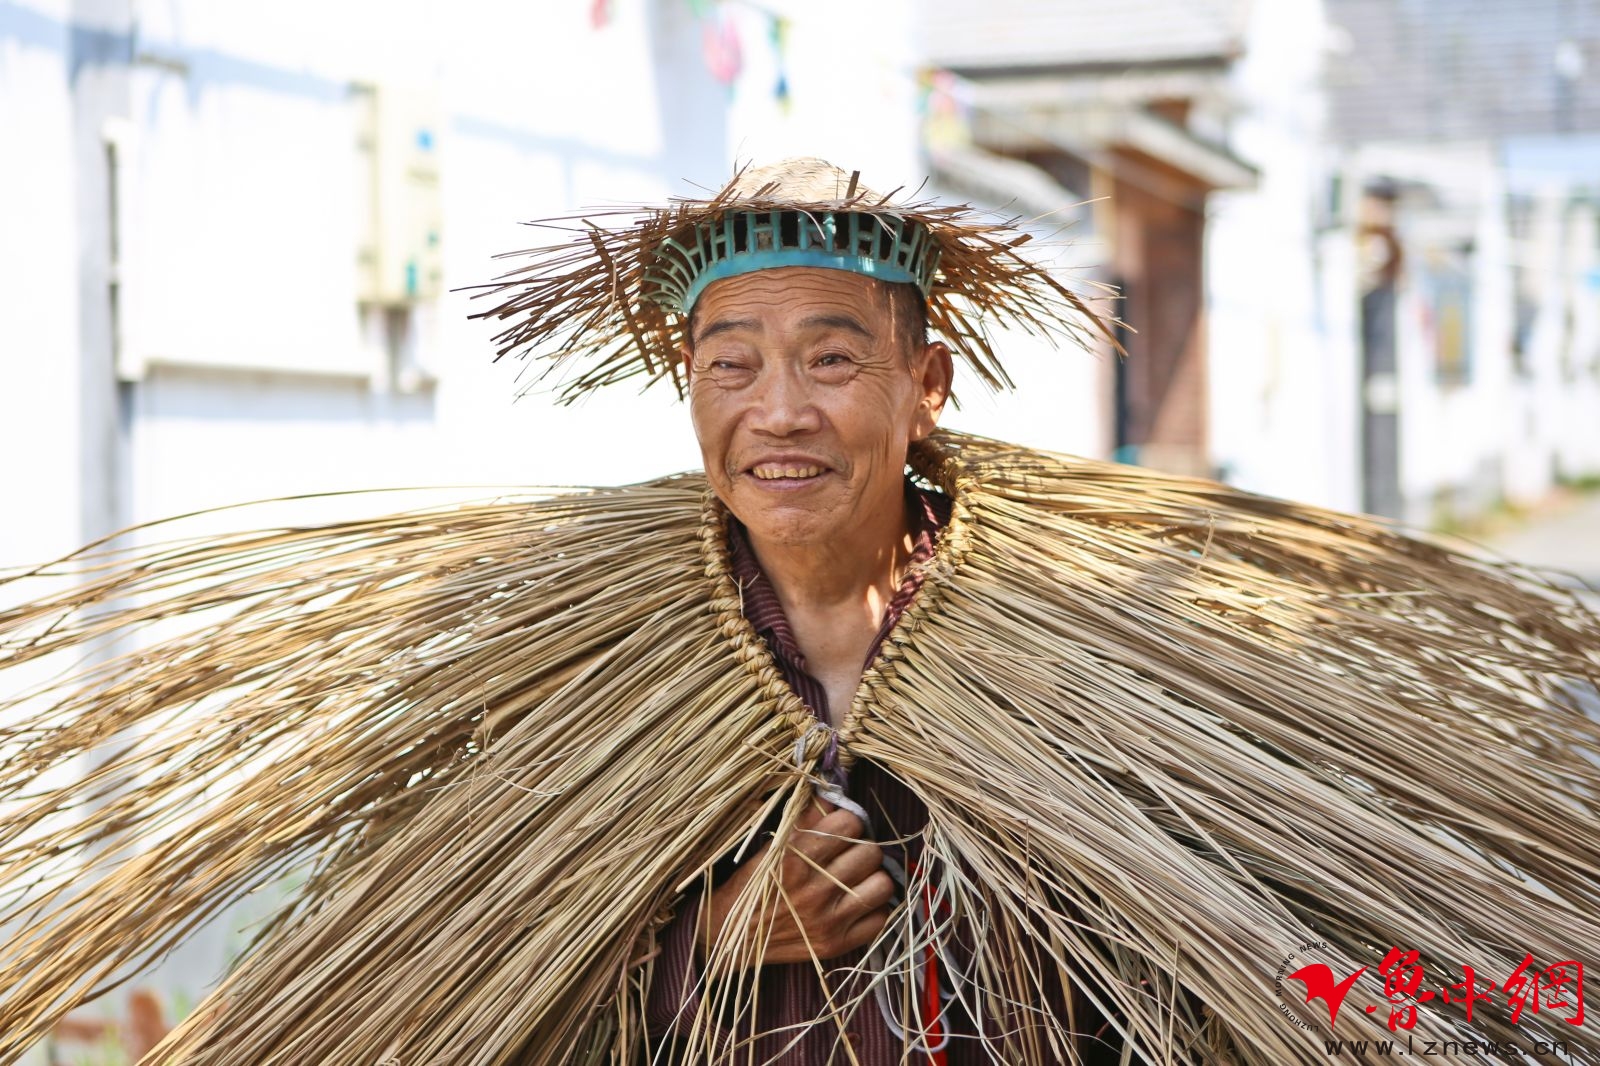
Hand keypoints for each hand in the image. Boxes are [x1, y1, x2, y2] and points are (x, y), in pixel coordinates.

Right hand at [700, 799, 894, 967]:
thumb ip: (805, 819)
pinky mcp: (835, 945)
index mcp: (794, 858)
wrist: (731, 938)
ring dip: (872, 878)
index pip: (850, 824)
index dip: (848, 823)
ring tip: (856, 879)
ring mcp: (827, 920)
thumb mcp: (772, 847)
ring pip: (882, 885)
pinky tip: (855, 904)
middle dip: (862, 848)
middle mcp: (813, 889)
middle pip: (871, 852)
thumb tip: (834, 793)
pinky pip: (879, 919)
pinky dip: (872, 909)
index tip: (841, 830)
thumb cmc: (751, 886)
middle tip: (849, 855)